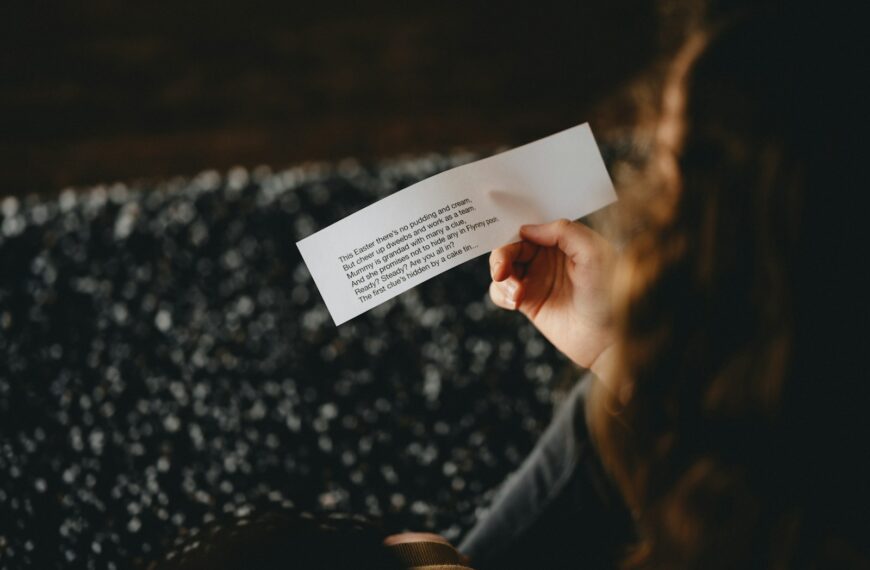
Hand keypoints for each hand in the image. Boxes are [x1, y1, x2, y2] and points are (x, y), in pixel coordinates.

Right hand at [489, 219, 615, 370]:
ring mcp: (536, 280)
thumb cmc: (609, 293)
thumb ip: (564, 231)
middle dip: (501, 257)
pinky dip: (500, 294)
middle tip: (501, 272)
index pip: (529, 228)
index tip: (509, 243)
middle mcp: (547, 257)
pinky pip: (500, 292)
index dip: (513, 231)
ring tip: (517, 294)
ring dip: (501, 279)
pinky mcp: (527, 302)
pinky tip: (515, 302)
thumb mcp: (594, 252)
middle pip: (510, 247)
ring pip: (501, 268)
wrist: (607, 338)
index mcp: (563, 241)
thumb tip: (526, 230)